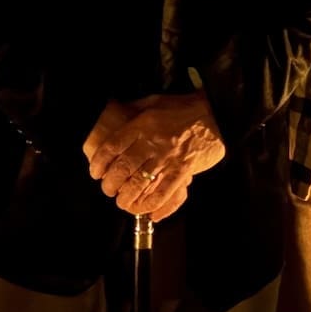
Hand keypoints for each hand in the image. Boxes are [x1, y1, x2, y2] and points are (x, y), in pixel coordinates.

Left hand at [85, 93, 225, 220]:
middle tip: (108, 190)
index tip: (96, 172)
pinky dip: (152, 204)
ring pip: (140, 183)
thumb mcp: (155, 101)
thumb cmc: (184, 107)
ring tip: (123, 202)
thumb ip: (135, 110)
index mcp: (143, 124)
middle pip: (123, 168)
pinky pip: (164, 193)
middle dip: (111, 183)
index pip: (113, 146)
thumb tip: (115, 111)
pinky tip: (146, 210)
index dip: (99, 162)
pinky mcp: (183, 170)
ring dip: (128, 197)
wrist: (215, 114)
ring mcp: (168, 157)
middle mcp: (153, 141)